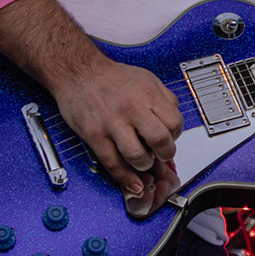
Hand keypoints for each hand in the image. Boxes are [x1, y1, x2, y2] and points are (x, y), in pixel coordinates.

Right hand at [51, 56, 183, 218]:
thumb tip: (174, 124)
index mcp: (148, 95)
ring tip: (143, 162)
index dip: (176, 135)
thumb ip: (164, 99)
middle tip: (160, 154)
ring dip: (145, 166)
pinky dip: (125, 178)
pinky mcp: (94, 135)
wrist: (78, 71)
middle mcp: (132, 109)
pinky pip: (112, 163)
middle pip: (160, 141)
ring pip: (137, 156)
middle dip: (165, 154)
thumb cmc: (112, 77)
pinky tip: (133, 184)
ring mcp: (111, 123)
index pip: (174, 123)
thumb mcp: (147, 79)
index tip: (169, 138)